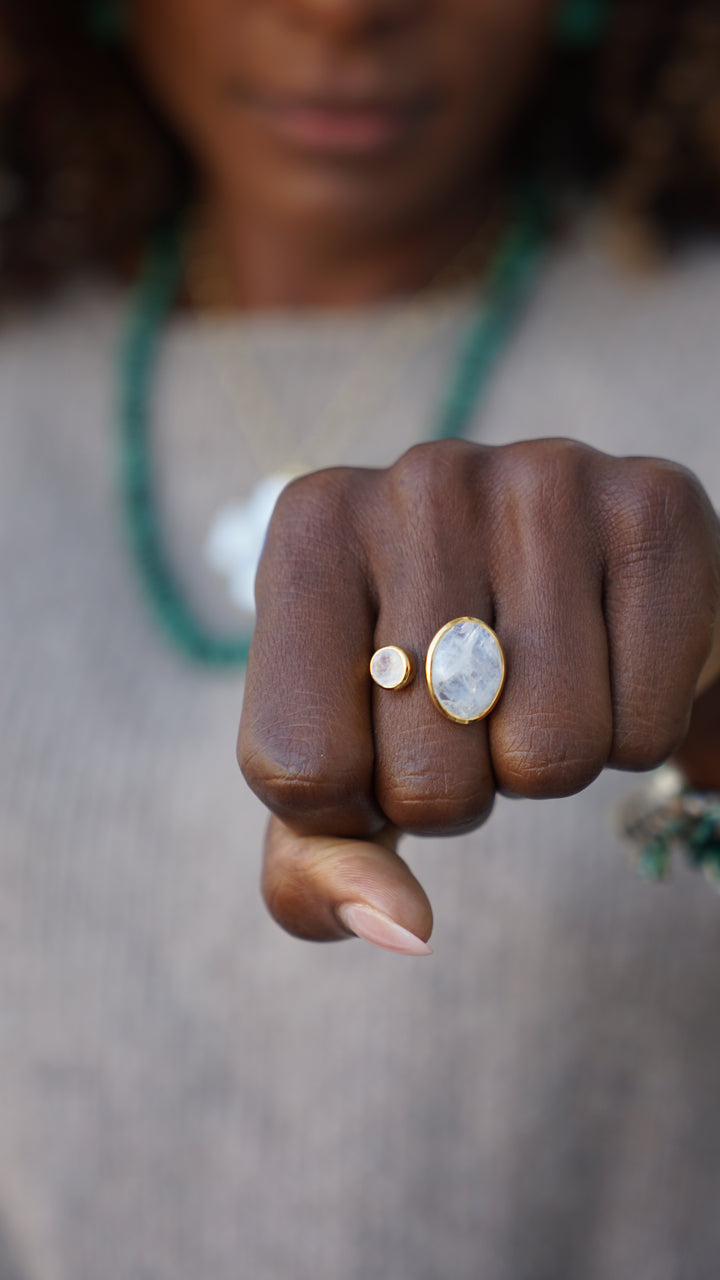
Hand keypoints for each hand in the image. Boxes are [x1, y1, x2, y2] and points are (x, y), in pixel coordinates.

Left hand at [238, 439, 719, 953]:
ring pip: (548, 756)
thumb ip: (318, 867)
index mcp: (310, 529)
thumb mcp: (341, 767)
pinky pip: (645, 731)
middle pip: (426, 780)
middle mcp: (420, 479)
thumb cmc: (431, 680)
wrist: (576, 582)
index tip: (375, 744)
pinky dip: (632, 734)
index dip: (349, 806)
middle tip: (475, 711)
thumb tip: (401, 925)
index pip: (299, 772)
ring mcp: (544, 479)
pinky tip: (611, 660)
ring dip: (544, 763)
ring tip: (539, 683)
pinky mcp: (654, 506)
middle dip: (458, 788)